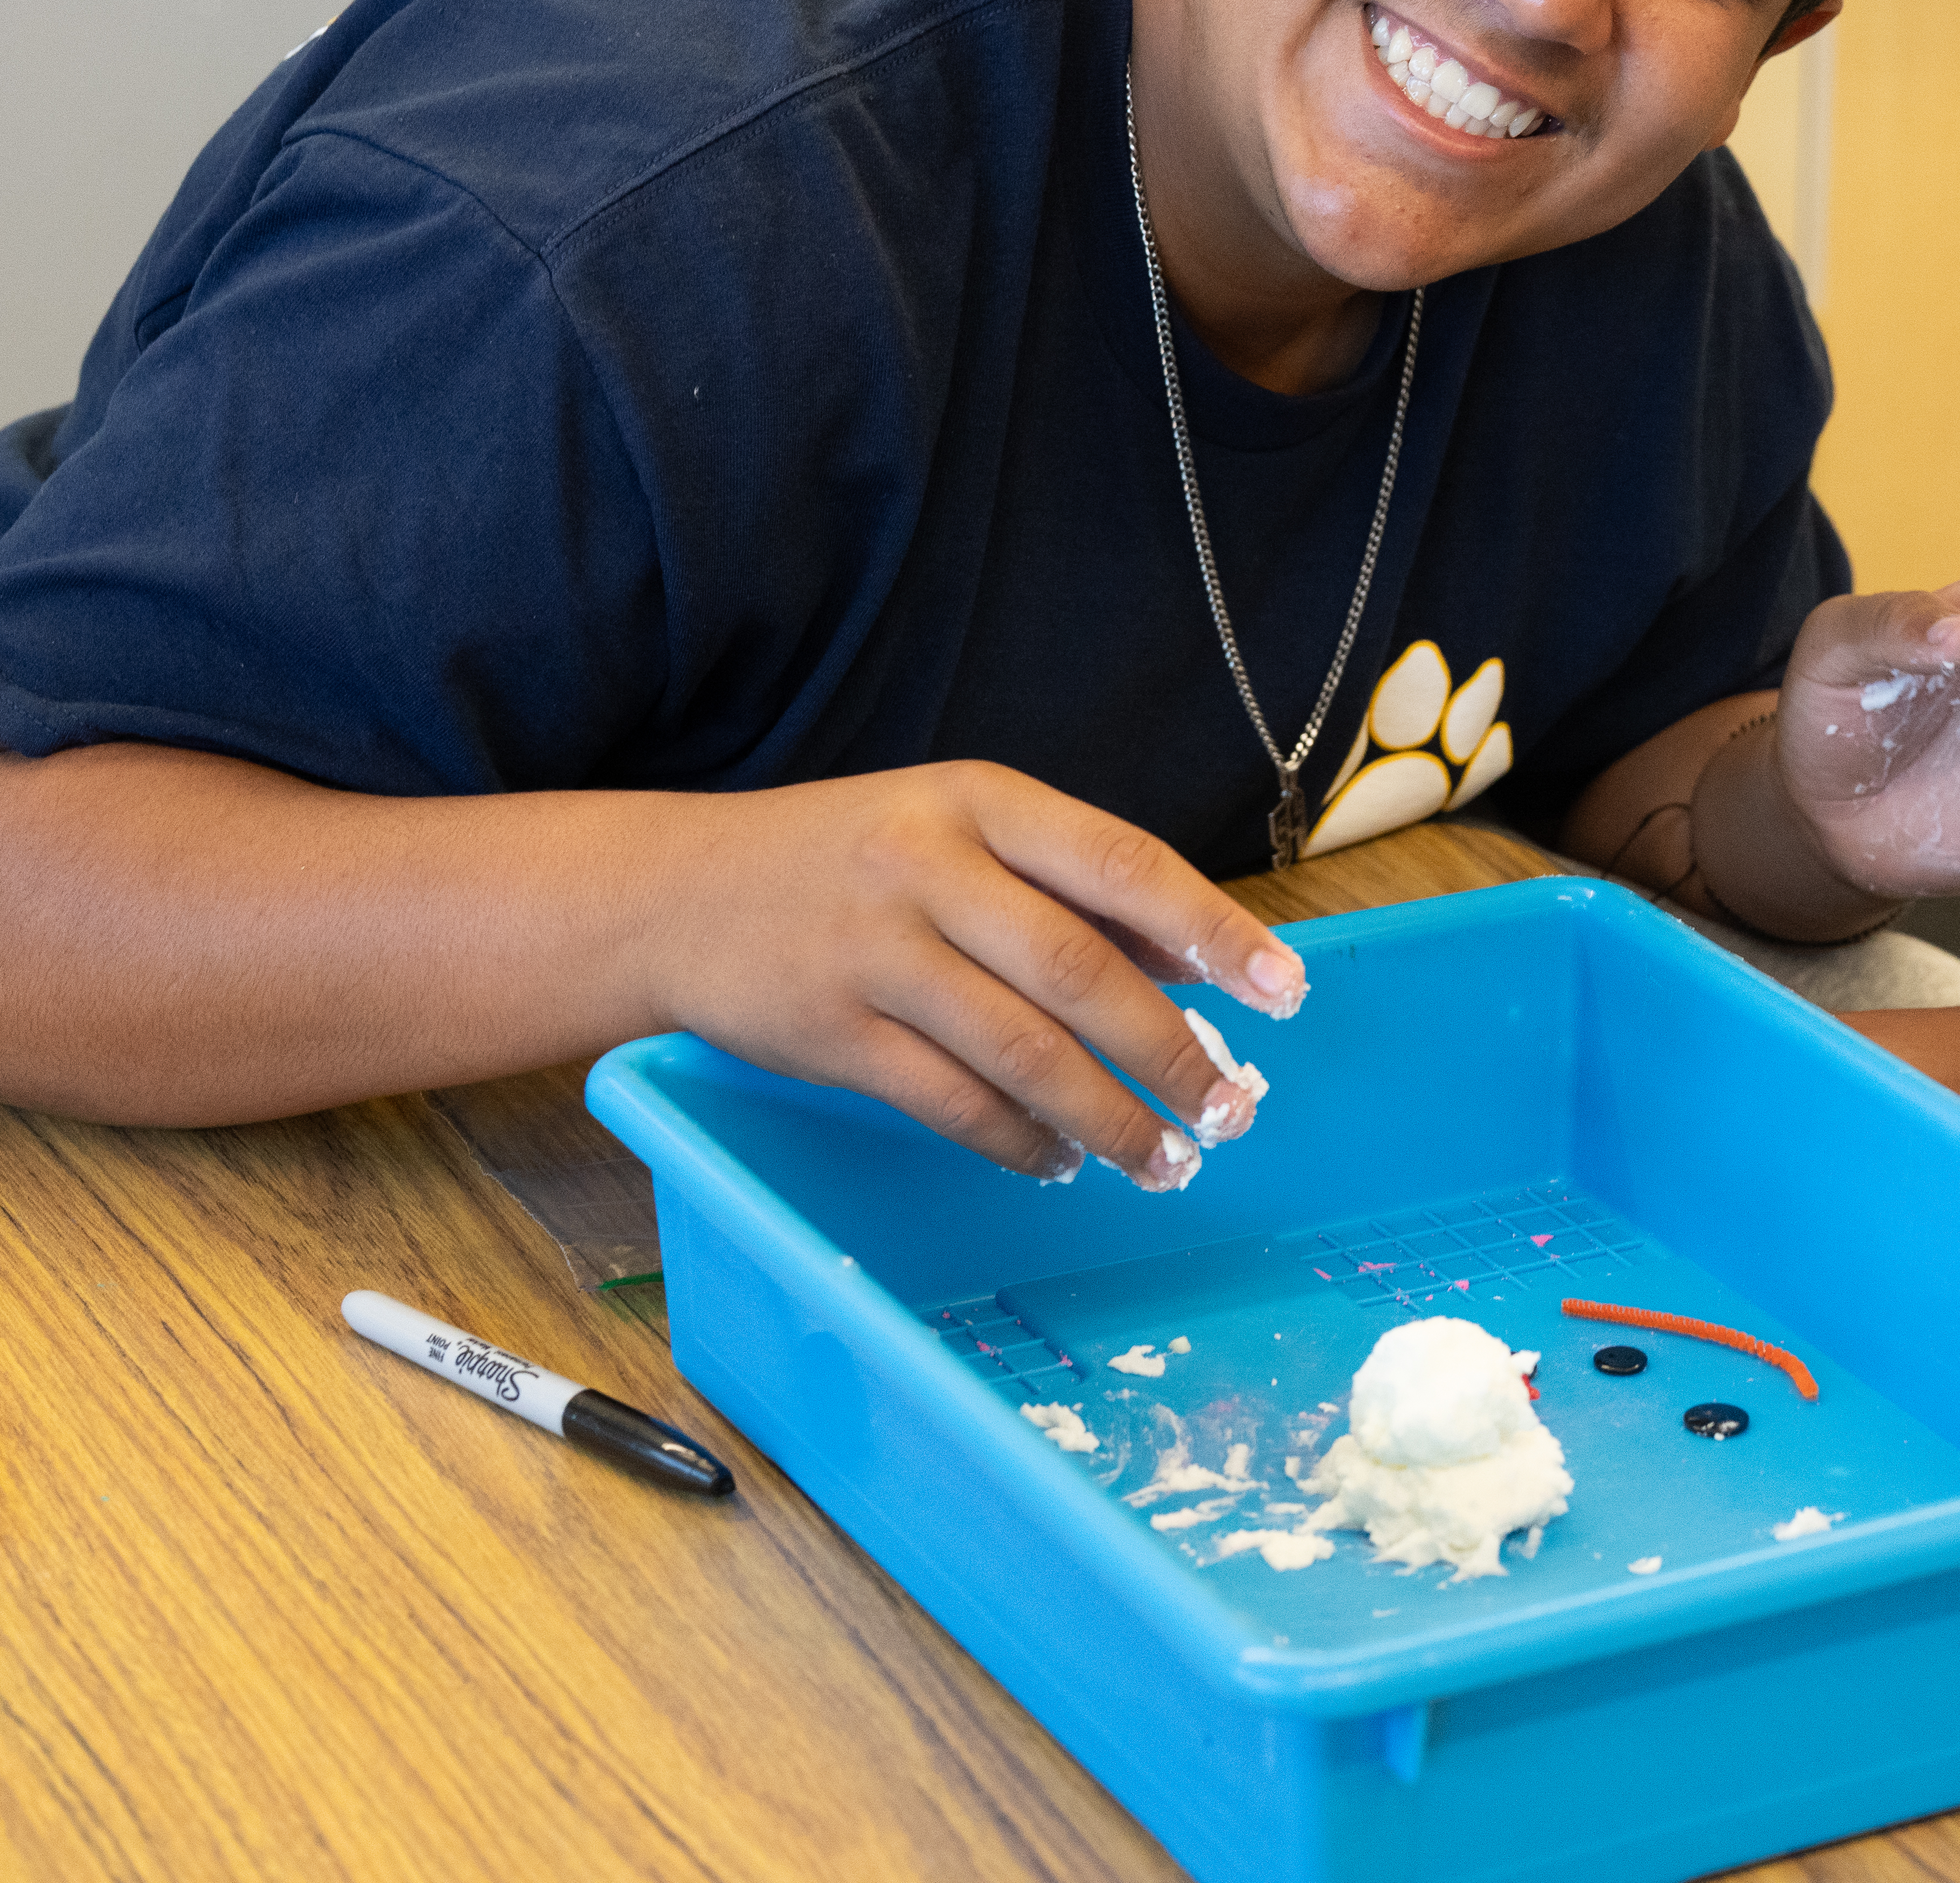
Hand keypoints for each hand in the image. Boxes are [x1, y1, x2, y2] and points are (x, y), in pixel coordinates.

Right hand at [644, 760, 1310, 1189]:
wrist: (675, 893)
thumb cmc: (848, 861)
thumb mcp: (957, 832)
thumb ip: (1069, 887)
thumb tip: (1198, 962)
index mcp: (978, 799)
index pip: (1124, 863)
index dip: (1214, 930)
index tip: (1283, 990)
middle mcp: (928, 866)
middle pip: (1080, 970)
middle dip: (1170, 1050)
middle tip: (1231, 1108)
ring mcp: (873, 952)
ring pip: (1021, 1050)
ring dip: (1107, 1117)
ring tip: (1164, 1158)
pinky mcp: (831, 1033)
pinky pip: (950, 1102)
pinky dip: (1019, 1142)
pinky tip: (1059, 1160)